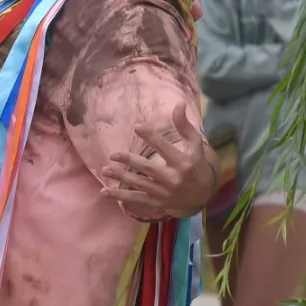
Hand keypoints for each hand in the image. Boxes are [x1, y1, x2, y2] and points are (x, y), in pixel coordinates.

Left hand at [99, 103, 216, 218]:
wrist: (201, 195)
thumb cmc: (195, 164)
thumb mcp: (195, 145)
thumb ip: (185, 125)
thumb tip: (179, 104)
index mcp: (183, 163)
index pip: (164, 148)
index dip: (151, 137)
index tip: (137, 126)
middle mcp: (173, 179)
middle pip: (148, 169)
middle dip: (130, 161)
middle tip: (113, 155)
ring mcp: (163, 192)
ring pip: (139, 184)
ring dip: (121, 178)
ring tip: (105, 170)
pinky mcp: (156, 202)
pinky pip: (136, 199)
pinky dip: (120, 196)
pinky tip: (105, 192)